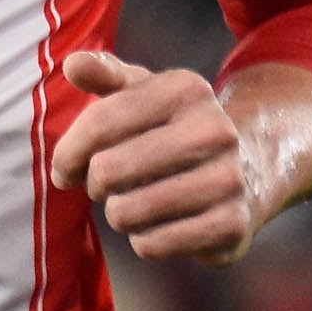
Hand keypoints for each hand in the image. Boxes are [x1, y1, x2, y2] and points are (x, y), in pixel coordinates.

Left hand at [51, 51, 267, 266]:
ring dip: (118, 213)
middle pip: (108, 170)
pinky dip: (143, 241)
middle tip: (105, 185)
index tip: (63, 168)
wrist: (248, 171)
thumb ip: (104, 73)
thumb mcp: (143, 92)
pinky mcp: (231, 226)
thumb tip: (74, 65)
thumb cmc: (171, 130)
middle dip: (94, 183)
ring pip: (126, 212)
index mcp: (186, 90)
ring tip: (133, 202)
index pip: (100, 122)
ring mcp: (228, 180)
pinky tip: (158, 224)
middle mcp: (214, 130)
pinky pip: (152, 245)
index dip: (69, 152)